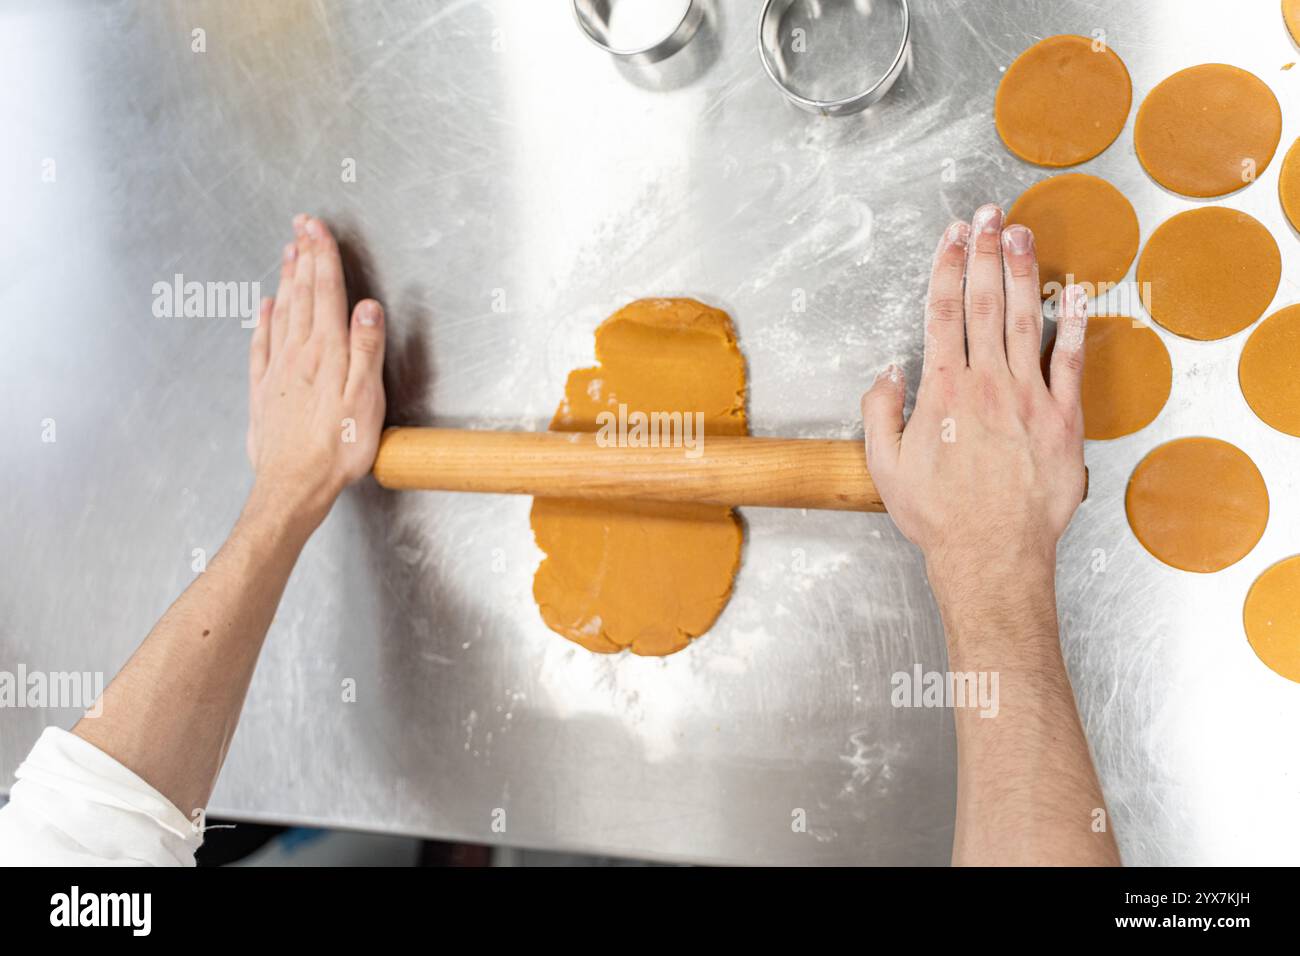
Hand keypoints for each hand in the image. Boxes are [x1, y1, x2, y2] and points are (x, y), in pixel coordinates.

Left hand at [246, 214, 385, 529]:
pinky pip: (261, 345)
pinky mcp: (264, 391)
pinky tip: (265, 308)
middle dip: (304, 255)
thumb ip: (366, 349)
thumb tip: (368, 307)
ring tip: (288, 252)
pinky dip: (264, 320)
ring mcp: (278, 370)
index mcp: (327, 352)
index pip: (326, 292)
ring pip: (282, 313)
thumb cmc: (337, 448)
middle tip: (302, 225)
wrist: (293, 486)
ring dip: (286, 279)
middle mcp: (299, 354)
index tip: (319, 226)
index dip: (323, 256)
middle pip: (302, 294)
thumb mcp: (365, 399)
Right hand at [861, 205, 1087, 587]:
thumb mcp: (884, 467)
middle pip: (985, 302)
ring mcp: (1028, 397)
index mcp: (942, 391)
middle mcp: (986, 383)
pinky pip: (1070, 359)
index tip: (951, 236)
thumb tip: (888, 371)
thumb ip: (879, 412)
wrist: (991, 554)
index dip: (946, 267)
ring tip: (1020, 232)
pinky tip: (1077, 290)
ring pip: (1026, 318)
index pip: (942, 312)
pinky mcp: (1063, 419)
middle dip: (984, 251)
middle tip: (987, 214)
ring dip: (1023, 271)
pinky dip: (1075, 322)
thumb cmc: (938, 516)